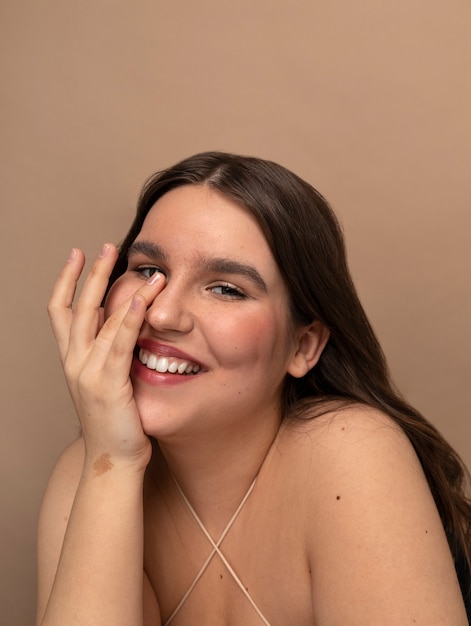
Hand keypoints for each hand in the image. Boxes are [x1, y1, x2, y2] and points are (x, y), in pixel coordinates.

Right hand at [47, 244, 164, 470]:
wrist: (113, 458)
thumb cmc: (115, 420)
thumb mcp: (107, 380)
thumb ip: (111, 352)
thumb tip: (125, 326)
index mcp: (72, 359)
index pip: (61, 311)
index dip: (66, 281)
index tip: (78, 255)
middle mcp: (74, 361)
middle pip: (79, 306)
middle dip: (92, 273)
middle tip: (106, 246)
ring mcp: (88, 372)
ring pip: (103, 320)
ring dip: (124, 290)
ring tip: (149, 272)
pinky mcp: (108, 384)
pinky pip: (120, 344)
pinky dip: (130, 319)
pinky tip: (142, 300)